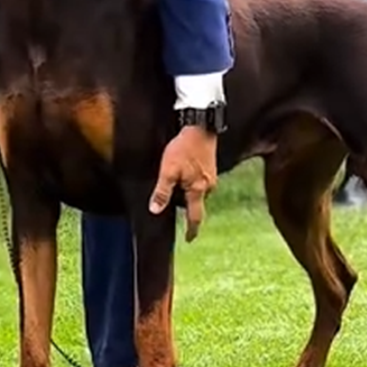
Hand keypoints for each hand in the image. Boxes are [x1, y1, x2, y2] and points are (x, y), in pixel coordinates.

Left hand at [149, 125, 218, 241]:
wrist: (200, 126)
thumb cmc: (183, 148)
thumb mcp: (167, 171)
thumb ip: (162, 192)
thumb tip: (155, 210)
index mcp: (198, 190)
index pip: (195, 217)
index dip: (192, 230)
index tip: (189, 239)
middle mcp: (208, 186)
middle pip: (195, 203)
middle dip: (184, 204)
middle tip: (171, 197)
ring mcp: (212, 176)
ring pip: (197, 191)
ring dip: (187, 190)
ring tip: (175, 179)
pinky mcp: (211, 167)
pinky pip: (199, 180)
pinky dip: (191, 180)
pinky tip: (183, 170)